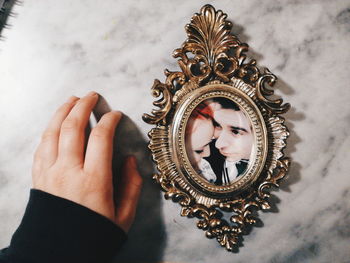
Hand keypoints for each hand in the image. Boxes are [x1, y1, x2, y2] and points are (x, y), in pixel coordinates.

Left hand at [32, 91, 141, 232]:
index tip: (115, 114)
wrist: (56, 253)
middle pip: (73, 127)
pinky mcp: (38, 178)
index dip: (109, 121)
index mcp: (93, 181)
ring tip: (71, 100)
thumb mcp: (123, 217)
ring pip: (53, 132)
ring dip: (62, 112)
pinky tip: (55, 124)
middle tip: (91, 95)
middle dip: (83, 106)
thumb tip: (129, 160)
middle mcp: (69, 172)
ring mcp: (50, 173)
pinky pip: (41, 146)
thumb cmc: (92, 235)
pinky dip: (49, 130)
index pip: (101, 138)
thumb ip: (131, 186)